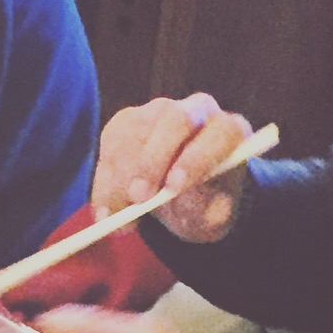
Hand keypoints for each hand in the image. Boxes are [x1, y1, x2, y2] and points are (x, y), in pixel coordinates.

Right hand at [92, 95, 255, 243]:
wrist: (181, 199)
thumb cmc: (202, 205)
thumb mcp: (210, 215)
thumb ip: (204, 206)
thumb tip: (180, 196)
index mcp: (228, 132)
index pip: (218, 133)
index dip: (195, 158)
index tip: (173, 189)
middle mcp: (196, 111)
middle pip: (173, 120)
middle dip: (151, 160)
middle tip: (138, 198)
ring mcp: (157, 112)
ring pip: (134, 135)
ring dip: (121, 181)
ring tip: (118, 221)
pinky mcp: (125, 122)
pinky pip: (109, 149)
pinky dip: (104, 184)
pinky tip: (108, 210)